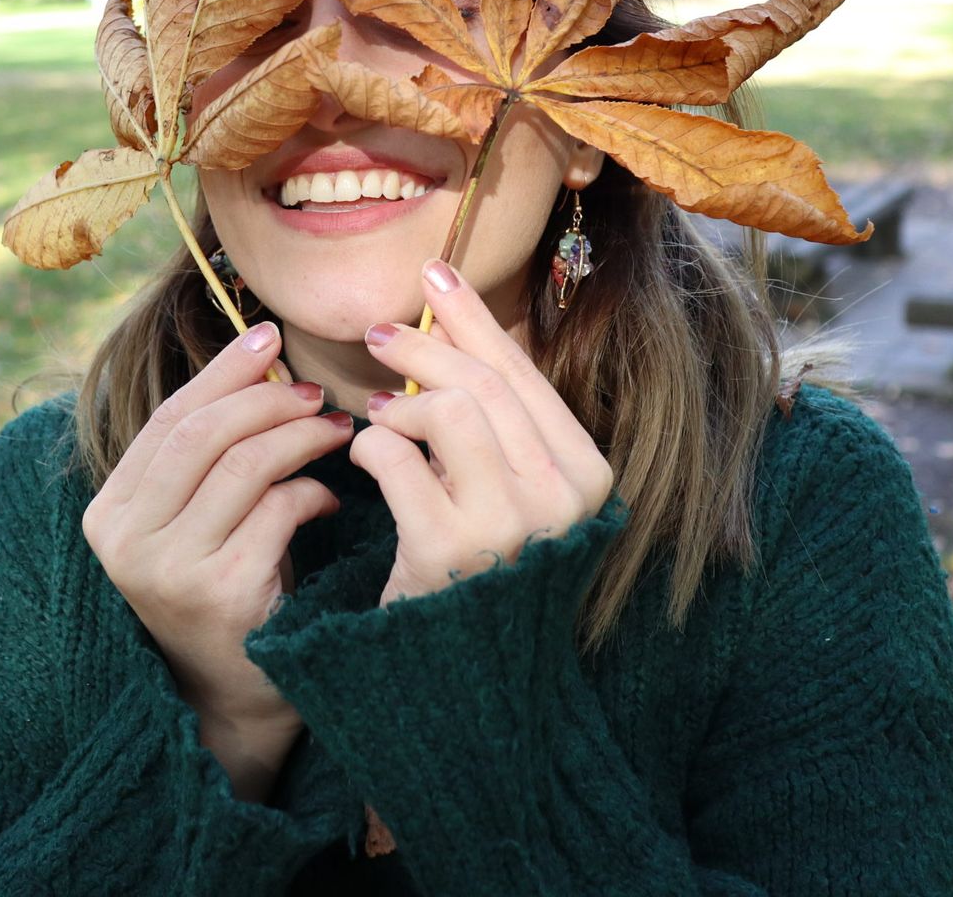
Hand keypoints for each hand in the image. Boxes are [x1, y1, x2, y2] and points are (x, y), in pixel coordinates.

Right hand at [80, 321, 351, 737]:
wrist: (235, 696)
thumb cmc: (224, 587)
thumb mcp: (195, 519)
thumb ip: (205, 454)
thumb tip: (258, 356)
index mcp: (109, 514)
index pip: (169, 419)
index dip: (223, 370)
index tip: (269, 336)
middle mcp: (127, 541)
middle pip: (203, 433)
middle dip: (268, 399)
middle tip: (314, 392)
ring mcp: (169, 570)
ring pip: (244, 464)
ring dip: (301, 437)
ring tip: (337, 431)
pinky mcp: (221, 593)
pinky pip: (277, 510)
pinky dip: (312, 492)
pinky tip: (329, 497)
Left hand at [352, 258, 614, 606]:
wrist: (465, 678)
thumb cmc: (481, 570)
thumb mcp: (508, 487)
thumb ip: (494, 417)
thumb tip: (448, 317)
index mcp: (587, 476)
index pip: (524, 374)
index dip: (473, 319)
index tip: (434, 274)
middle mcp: (562, 498)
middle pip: (486, 384)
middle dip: (425, 346)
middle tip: (379, 337)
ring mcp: (510, 526)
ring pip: (450, 410)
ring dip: (401, 403)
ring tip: (379, 415)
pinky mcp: (450, 550)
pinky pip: (398, 457)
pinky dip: (372, 444)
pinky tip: (365, 454)